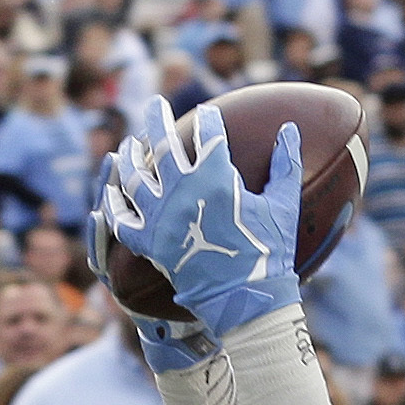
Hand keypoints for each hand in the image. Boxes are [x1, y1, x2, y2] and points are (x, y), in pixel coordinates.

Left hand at [99, 105, 301, 339]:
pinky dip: (115, 205)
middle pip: (161, 143)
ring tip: (129, 146)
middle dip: (157, 119)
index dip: (208, 121)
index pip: (209, 135)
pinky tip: (114, 192)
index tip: (208, 114)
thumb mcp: (283, 207)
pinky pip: (122, 219)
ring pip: (134, 175)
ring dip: (130, 156)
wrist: (247, 299)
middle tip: (154, 105)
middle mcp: (181, 191)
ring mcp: (160, 217)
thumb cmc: (270, 253)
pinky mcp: (148, 242)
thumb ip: (285, 165)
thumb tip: (290, 129)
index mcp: (215, 179)